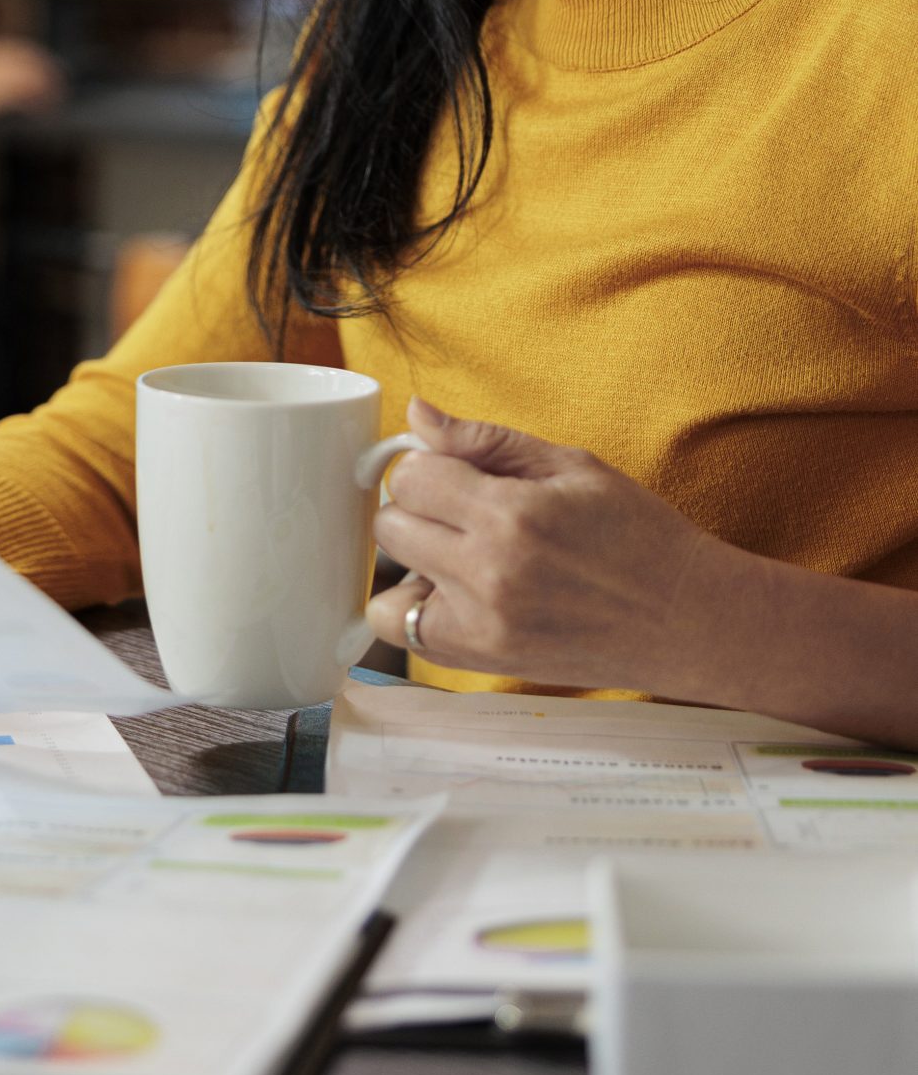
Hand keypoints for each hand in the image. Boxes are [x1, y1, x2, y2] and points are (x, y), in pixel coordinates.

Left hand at [364, 398, 716, 692]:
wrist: (687, 619)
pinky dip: (418, 611)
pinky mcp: (485, 661)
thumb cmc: (638, 535)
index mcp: (512, 515)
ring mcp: (483, 626)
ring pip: (387, 585)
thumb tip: (417, 413)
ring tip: (461, 556)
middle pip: (391, 525)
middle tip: (462, 512)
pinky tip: (458, 594)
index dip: (428, 466)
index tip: (455, 473)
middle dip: (419, 509)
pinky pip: (406, 633)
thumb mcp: (570, 465)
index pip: (412, 477)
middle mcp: (489, 574)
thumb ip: (484, 440)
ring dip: (413, 564)